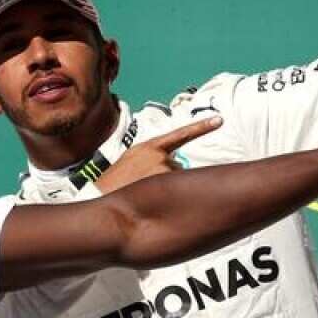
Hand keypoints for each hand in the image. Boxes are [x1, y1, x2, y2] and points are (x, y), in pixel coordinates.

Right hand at [95, 115, 222, 193]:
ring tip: (140, 192)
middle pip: (177, 167)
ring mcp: (162, 169)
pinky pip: (175, 191)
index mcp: (148, 147)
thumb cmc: (114, 183)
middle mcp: (158, 155)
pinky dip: (167, 195)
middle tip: (143, 186)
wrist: (97, 195)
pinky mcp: (164, 184)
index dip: (201, 127)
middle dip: (166, 178)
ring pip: (176, 182)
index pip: (180, 135)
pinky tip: (150, 197)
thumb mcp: (129, 162)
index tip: (220, 120)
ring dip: (164, 188)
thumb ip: (151, 160)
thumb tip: (175, 167)